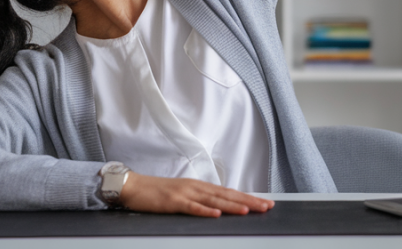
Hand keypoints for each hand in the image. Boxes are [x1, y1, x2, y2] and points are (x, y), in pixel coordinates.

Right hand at [118, 172, 274, 217]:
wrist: (134, 186)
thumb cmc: (157, 193)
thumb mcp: (183, 194)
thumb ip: (200, 199)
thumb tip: (219, 207)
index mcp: (200, 186)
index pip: (229, 193)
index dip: (248, 197)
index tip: (265, 202)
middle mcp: (196, 187)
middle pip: (227, 195)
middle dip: (248, 201)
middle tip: (267, 206)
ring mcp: (185, 193)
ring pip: (213, 200)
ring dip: (231, 206)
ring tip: (248, 210)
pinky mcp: (173, 201)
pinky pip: (191, 207)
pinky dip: (204, 211)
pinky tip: (215, 214)